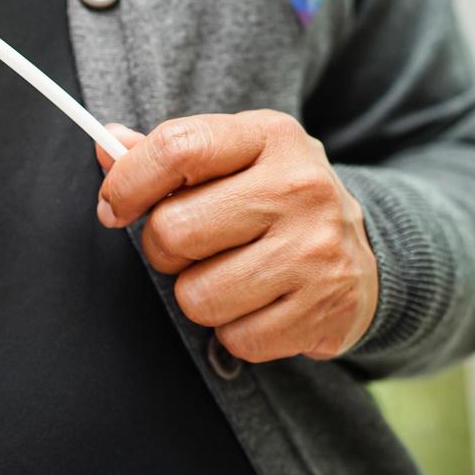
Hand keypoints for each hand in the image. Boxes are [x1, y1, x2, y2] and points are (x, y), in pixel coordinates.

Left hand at [94, 110, 378, 362]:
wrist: (368, 256)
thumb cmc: (274, 202)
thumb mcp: (233, 160)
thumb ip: (168, 154)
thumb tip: (106, 145)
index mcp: (269, 136)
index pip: (176, 148)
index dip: (127, 183)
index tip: (114, 208)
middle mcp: (300, 186)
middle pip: (173, 230)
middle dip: (163, 249)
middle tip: (192, 248)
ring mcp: (317, 249)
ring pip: (197, 295)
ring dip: (199, 295)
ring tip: (231, 277)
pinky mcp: (325, 309)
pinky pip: (235, 338)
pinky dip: (235, 332)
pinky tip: (261, 305)